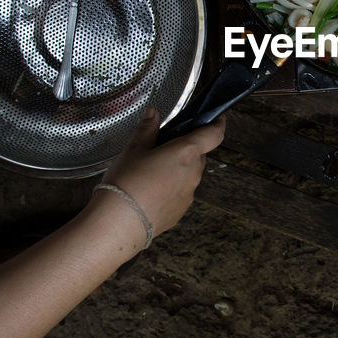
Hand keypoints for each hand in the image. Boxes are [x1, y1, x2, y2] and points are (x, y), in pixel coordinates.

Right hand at [97, 109, 225, 241]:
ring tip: (150, 171)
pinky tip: (150, 191)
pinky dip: (170, 188)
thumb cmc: (126, 183)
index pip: (214, 134)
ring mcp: (188, 195)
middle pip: (198, 155)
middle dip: (185, 149)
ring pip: (188, 175)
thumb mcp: (133, 149)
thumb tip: (153, 114)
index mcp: (186, 153)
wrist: (119, 224)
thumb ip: (147, 129)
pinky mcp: (180, 211)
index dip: (218, 123)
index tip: (217, 118)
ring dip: (177, 170)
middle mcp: (193, 174)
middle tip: (164, 147)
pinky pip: (180, 194)